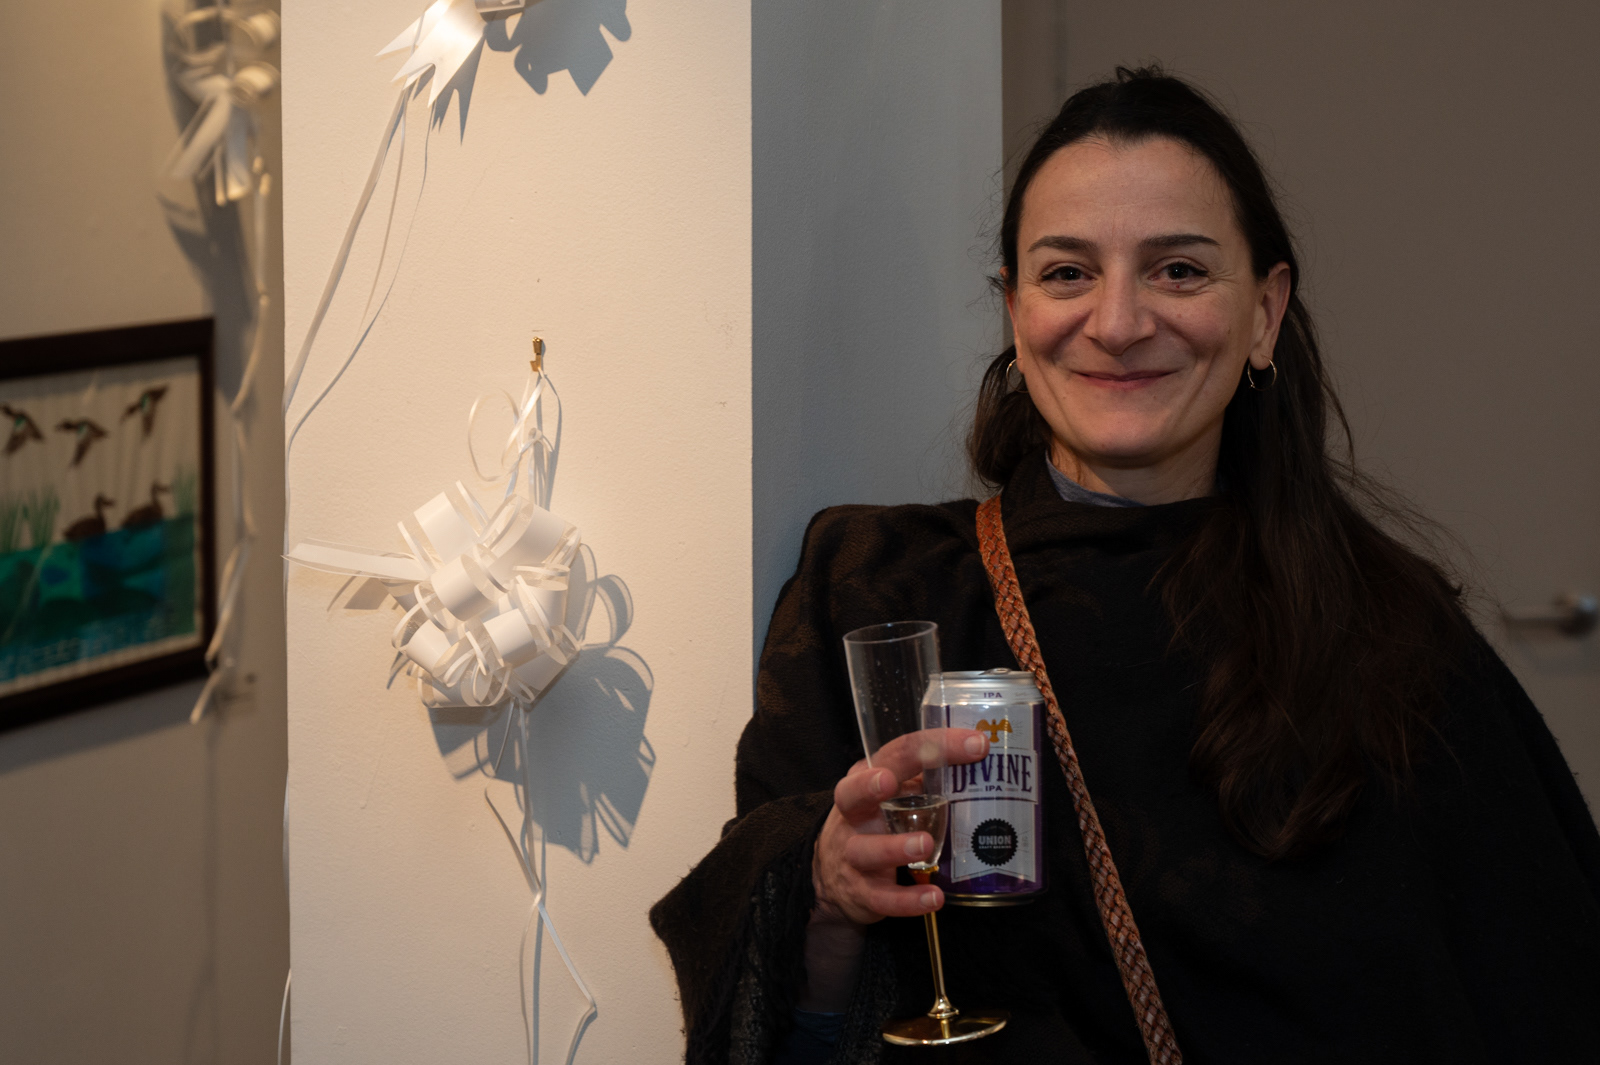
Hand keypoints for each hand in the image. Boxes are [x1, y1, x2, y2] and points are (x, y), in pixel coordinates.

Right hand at [811, 727, 989, 927]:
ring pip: (866, 850)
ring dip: (894, 847)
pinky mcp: (861, 892)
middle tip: (890, 782)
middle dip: (868, 786)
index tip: (975, 743)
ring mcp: (853, 854)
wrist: (833, 877)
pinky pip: (883, 898)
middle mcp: (854, 814)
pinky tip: (933, 898)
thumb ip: (926, 782)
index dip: (933, 746)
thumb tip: (983, 765)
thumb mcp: (893, 797)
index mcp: (866, 780)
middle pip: (853, 794)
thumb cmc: (875, 824)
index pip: (896, 754)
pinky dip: (908, 900)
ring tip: (924, 845)